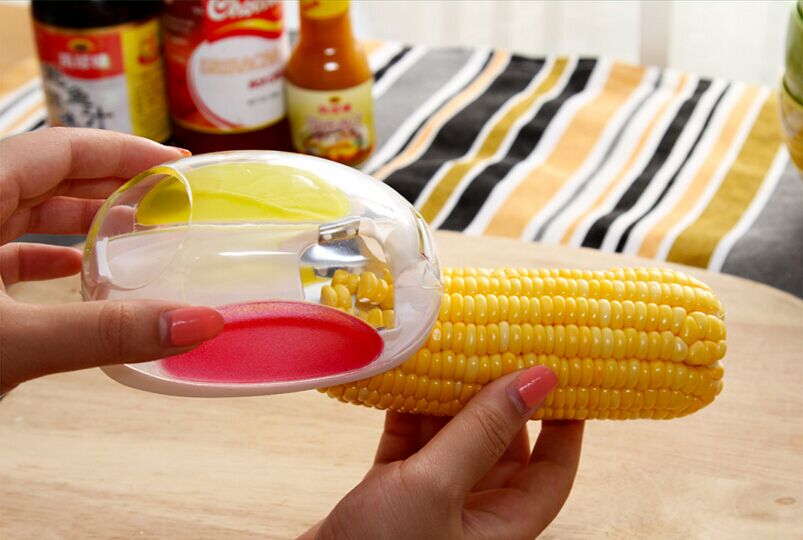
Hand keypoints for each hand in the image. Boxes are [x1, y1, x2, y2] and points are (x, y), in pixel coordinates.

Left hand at [0, 128, 222, 393]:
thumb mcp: (16, 342)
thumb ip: (106, 333)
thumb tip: (201, 323)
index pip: (61, 147)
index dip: (123, 150)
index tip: (176, 165)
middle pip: (47, 173)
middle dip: (110, 182)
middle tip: (166, 197)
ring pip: (23, 206)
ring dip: (79, 217)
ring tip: (133, 231)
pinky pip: (3, 244)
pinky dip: (44, 252)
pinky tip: (74, 272)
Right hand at [303, 366, 583, 539]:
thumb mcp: (435, 487)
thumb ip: (483, 431)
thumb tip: (540, 380)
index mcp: (501, 525)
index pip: (553, 471)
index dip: (564, 424)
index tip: (560, 373)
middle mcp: (472, 512)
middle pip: (499, 444)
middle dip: (495, 396)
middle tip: (495, 342)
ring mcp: (430, 499)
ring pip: (453, 436)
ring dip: (448, 395)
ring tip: (450, 345)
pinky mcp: (389, 488)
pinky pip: (410, 439)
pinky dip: (408, 408)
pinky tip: (406, 372)